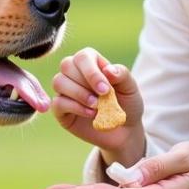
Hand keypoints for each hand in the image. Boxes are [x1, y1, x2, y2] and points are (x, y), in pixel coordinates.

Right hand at [51, 47, 144, 163]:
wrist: (125, 131)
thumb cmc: (127, 104)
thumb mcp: (130, 88)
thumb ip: (122, 75)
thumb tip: (107, 69)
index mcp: (91, 63)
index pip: (83, 57)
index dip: (92, 71)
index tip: (106, 89)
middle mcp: (74, 74)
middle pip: (66, 65)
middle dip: (85, 82)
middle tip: (103, 96)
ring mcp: (66, 91)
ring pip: (58, 82)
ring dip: (79, 94)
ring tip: (96, 106)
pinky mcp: (61, 110)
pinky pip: (57, 103)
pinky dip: (75, 108)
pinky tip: (91, 114)